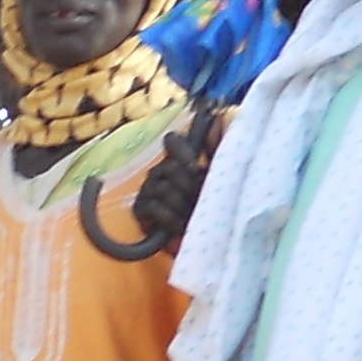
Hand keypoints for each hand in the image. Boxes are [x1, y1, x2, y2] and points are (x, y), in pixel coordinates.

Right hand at [126, 115, 219, 249]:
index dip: (181, 151)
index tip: (193, 166)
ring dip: (180, 205)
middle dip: (187, 186)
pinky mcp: (141, 212)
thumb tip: (220, 117)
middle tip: (198, 200)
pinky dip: (167, 217)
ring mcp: (149, 192)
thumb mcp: (221, 176)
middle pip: (168, 167)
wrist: (206, 243)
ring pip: (161, 188)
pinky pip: (151, 207)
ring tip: (190, 216)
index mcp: (181, 162)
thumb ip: (218, 148)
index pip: (173, 142)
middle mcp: (162, 173)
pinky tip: (178, 226)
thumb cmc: (214, 209)